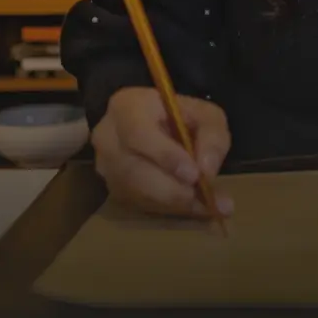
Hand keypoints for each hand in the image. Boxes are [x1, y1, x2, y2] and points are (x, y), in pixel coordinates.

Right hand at [92, 87, 233, 219]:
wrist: (152, 124)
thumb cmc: (178, 116)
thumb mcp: (204, 114)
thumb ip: (212, 135)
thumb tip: (207, 171)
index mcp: (126, 107)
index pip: (138, 134)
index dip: (165, 156)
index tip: (194, 174)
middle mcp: (107, 138)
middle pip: (134, 171)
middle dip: (173, 189)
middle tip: (206, 198)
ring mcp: (105, 167)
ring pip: (137, 193)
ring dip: (174, 203)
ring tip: (208, 206)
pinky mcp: (113, 189)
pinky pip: (140, 205)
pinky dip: (170, 209)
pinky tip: (194, 207)